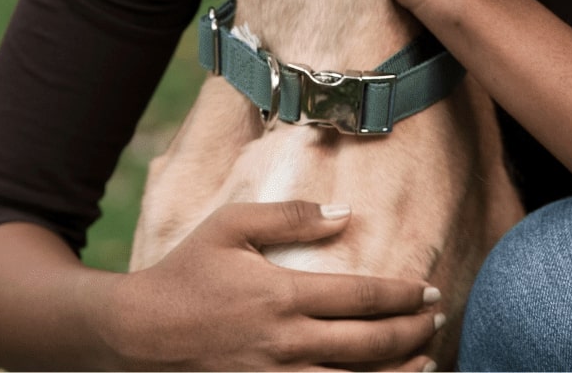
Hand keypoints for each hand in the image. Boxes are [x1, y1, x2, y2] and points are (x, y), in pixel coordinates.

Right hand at [97, 201, 443, 370]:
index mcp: (283, 295)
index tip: (429, 292)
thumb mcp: (230, 227)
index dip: (403, 296)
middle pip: (369, 344)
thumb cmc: (183, 275)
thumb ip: (290, 217)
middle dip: (412, 333)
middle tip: (437, 321)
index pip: (362, 296)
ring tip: (426, 362)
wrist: (134, 336)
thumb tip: (344, 213)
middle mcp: (286, 342)